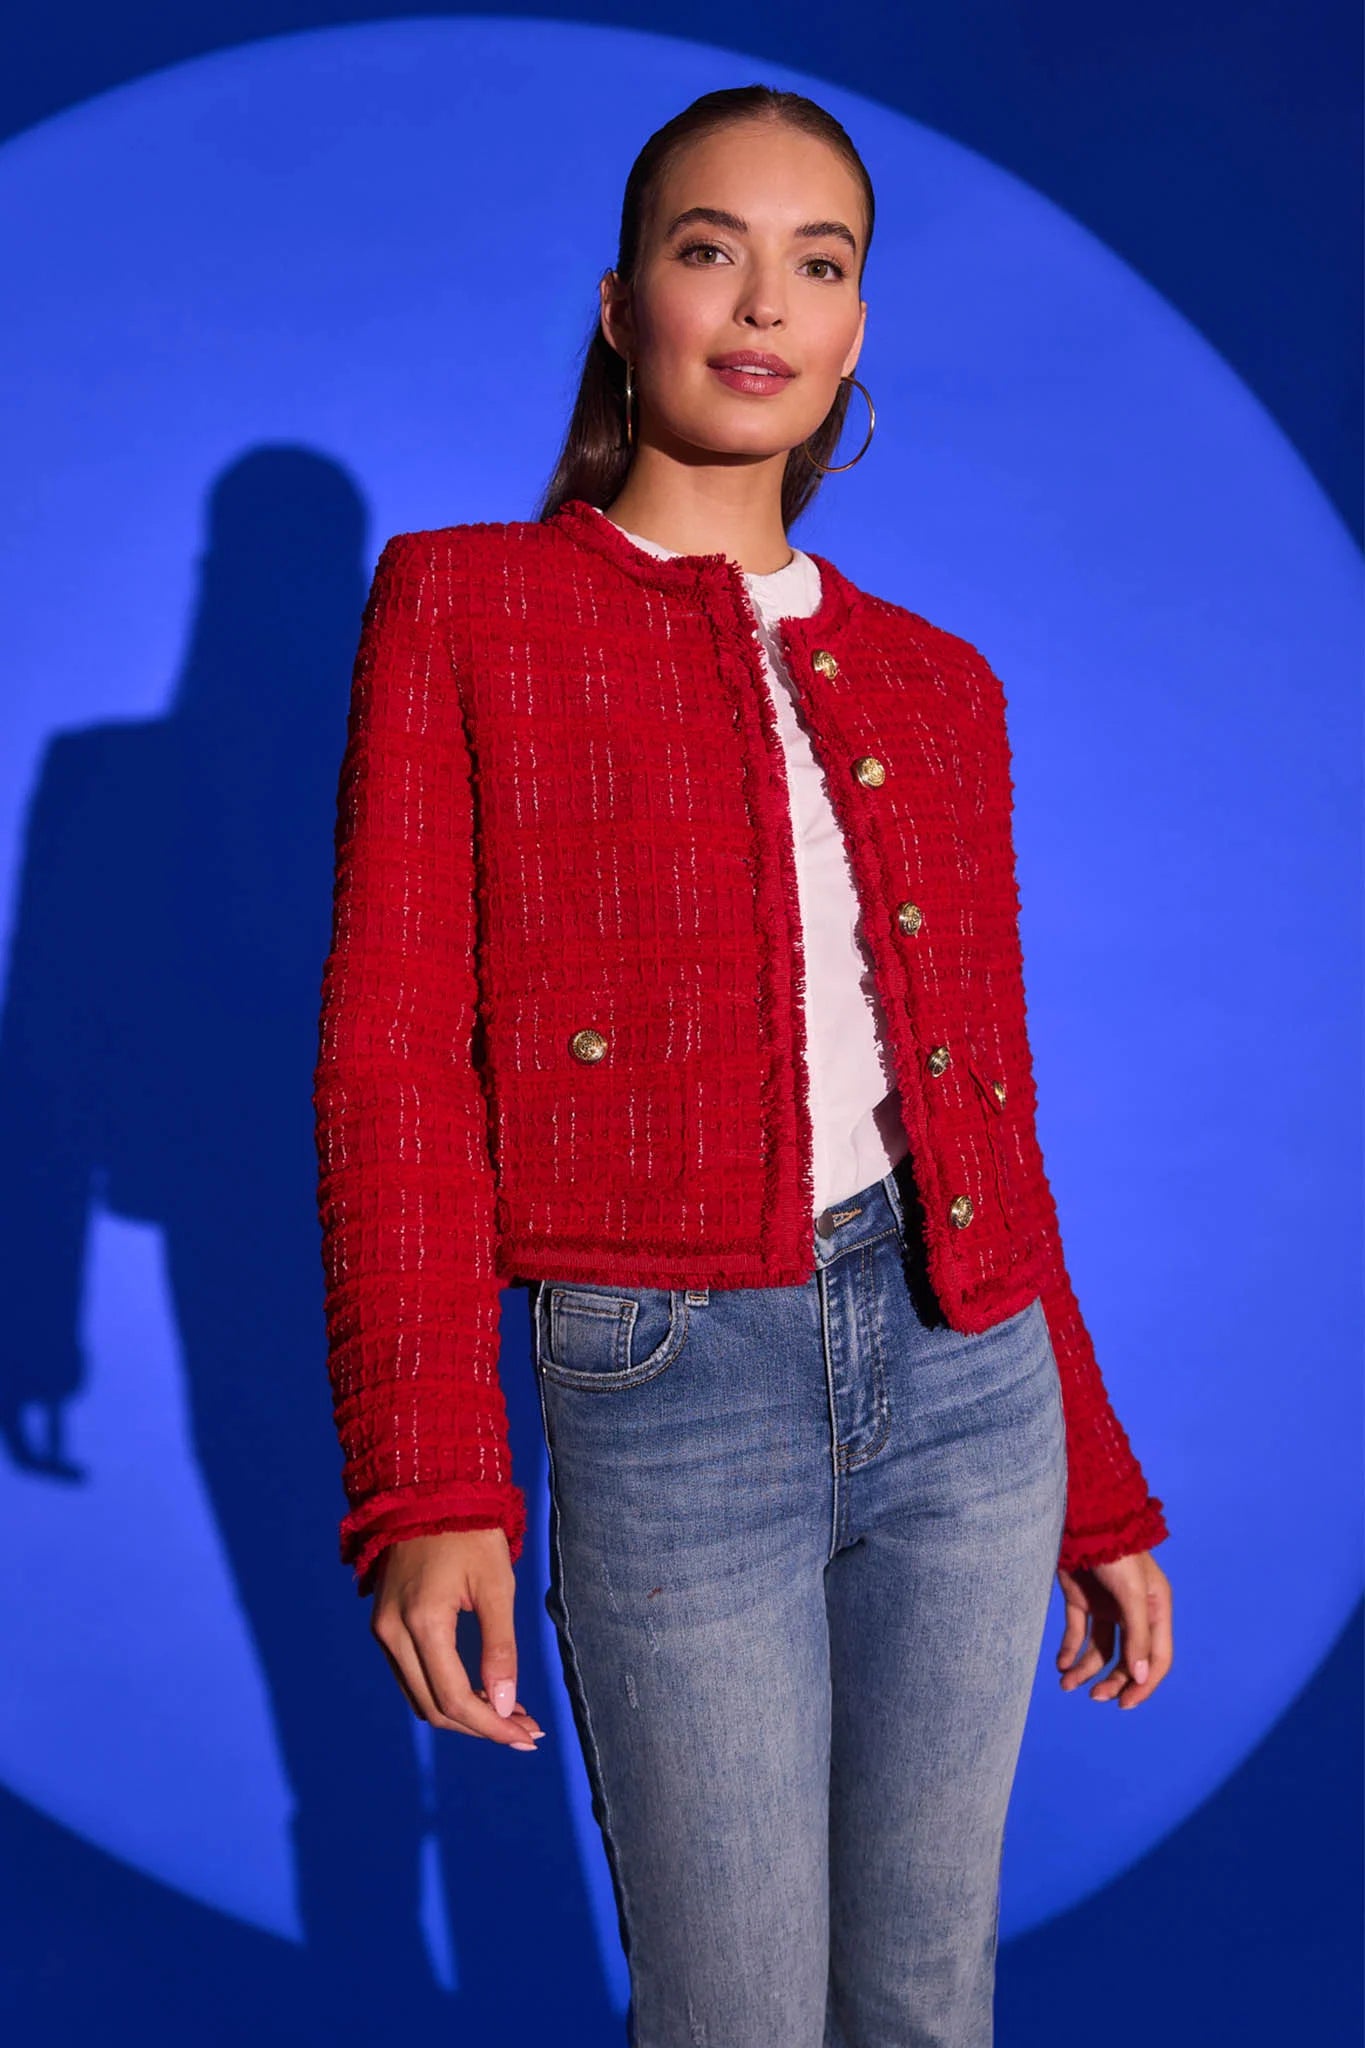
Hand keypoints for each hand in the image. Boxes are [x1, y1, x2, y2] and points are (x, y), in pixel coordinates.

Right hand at [370, 1528, 546, 1750]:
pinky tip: (478, 1692)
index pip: (454, 1699)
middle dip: (482, 1726)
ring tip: (510, 1715)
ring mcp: (382, 1630)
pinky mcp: (383, 1625)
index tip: (527, 1737)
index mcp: (422, 1622)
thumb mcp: (496, 1586)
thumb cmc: (471, 1533)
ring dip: (464, 1713)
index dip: (492, 1727)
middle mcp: (392, 1633)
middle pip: (435, 1707)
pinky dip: (443, 1691)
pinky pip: (411, 1676)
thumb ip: (500, 1648)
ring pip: (420, 1697)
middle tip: (526, 1730)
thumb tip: (503, 1706)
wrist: (428, 1491)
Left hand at [1055, 1549, 1172, 1709]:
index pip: (1157, 1658)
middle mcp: (1134, 1612)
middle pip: (1128, 1659)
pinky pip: (1078, 1633)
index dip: (1144, 1684)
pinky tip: (1061, 1665)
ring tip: (1067, 1685)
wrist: (1082, 1520)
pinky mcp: (1082, 1599)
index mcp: (1156, 1610)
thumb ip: (1137, 1636)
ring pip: (1101, 1650)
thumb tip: (1139, 1677)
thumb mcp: (1132, 1595)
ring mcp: (1107, 1606)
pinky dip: (1070, 1651)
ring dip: (1086, 1670)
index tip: (1124, 1703)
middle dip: (1113, 1681)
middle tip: (1094, 1697)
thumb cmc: (1115, 1554)